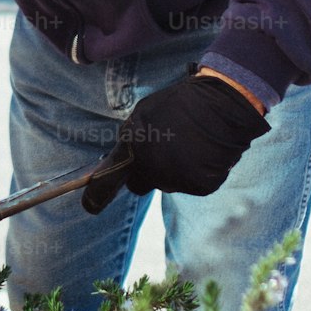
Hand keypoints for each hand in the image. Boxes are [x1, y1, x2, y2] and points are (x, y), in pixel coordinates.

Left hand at [81, 72, 270, 213]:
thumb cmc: (178, 104)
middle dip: (142, 174)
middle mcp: (151, 170)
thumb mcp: (143, 115)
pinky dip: (193, 173)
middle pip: (138, 185)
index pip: (104, 184)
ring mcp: (176, 180)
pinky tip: (200, 152)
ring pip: (165, 183)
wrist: (221, 106)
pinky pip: (188, 184)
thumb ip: (129, 141)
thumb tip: (119, 160)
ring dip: (170, 171)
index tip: (89, 206)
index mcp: (132, 148)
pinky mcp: (198, 186)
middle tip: (156, 153)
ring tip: (185, 144)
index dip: (95, 197)